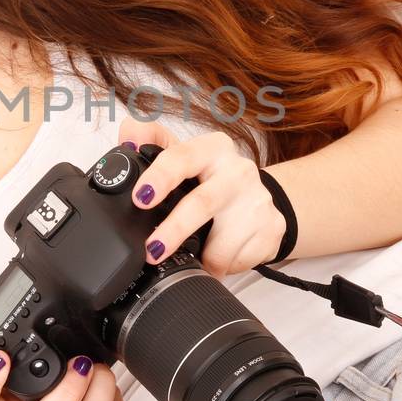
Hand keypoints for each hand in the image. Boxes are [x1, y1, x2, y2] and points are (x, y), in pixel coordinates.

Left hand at [118, 115, 287, 279]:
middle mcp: (238, 171)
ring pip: (220, 243)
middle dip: (175, 229)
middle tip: (153, 250)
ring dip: (202, 257)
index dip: (160, 177)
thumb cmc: (212, 179)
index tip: (141, 197)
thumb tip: (128, 134)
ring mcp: (258, 201)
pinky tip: (218, 258)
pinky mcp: (272, 228)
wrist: (258, 201)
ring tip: (193, 259)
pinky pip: (237, 260)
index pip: (183, 157)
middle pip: (203, 203)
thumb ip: (152, 141)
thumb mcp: (184, 158)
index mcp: (213, 149)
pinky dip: (220, 266)